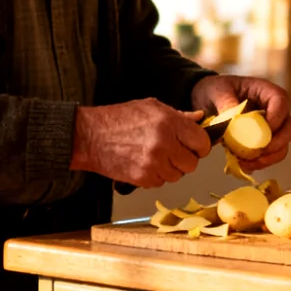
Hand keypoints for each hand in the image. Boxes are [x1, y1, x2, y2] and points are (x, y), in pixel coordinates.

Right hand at [70, 99, 210, 188]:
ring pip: (177, 175)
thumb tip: (199, 118)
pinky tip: (142, 163)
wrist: (89, 136)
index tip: (192, 145)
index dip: (198, 145)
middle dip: (184, 159)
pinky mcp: (143, 178)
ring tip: (153, 156)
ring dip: (169, 168)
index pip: (201, 142)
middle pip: (192, 163)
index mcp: (169, 122)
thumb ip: (178, 115)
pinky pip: (161, 182)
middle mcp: (164, 143)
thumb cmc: (117, 119)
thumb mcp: (150, 107)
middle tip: (170, 151)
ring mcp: (154, 163)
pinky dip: (155, 176)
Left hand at [193, 74, 290, 171]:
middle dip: (275, 145)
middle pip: (288, 129)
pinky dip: (259, 163)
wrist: (209, 100)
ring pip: (282, 146)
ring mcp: (272, 128)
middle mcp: (275, 110)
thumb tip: (234, 121)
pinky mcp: (263, 141)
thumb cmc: (217, 90)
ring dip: (267, 158)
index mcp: (266, 92)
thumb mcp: (217, 91)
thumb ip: (226, 102)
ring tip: (246, 163)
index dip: (275, 118)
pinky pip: (270, 155)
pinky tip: (244, 165)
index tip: (259, 132)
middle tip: (257, 153)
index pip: (281, 102)